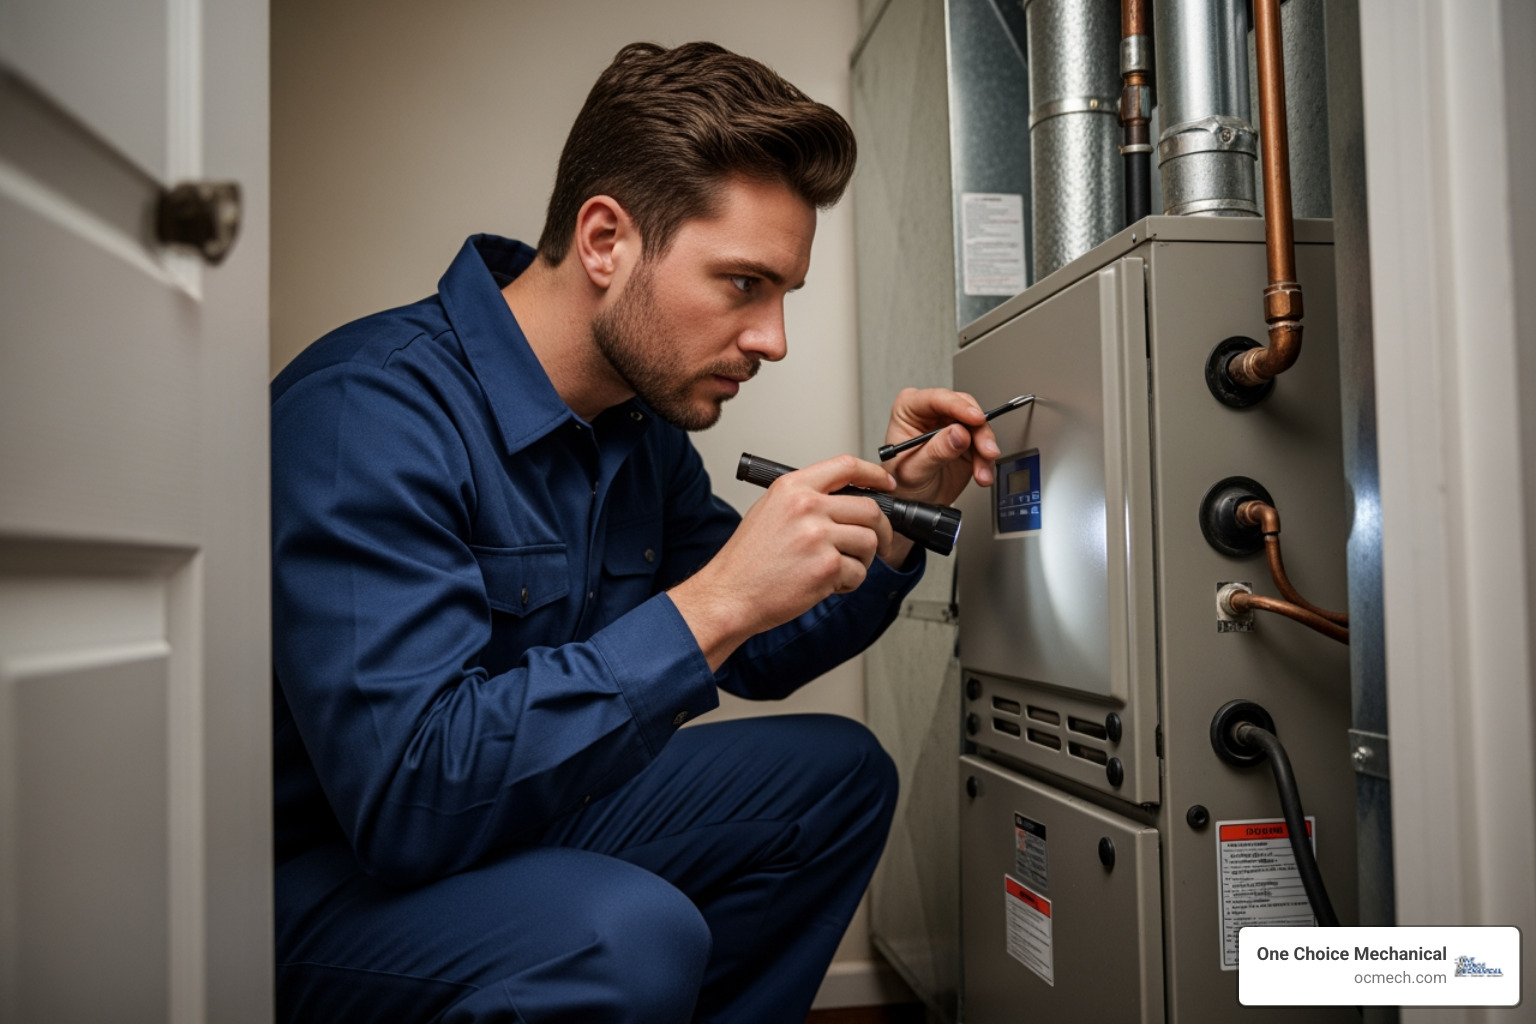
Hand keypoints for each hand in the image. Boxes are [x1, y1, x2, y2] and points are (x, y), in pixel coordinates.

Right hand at [669, 455, 896, 669]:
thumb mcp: (770, 510)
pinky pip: (859, 572)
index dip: (874, 474)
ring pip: (869, 542)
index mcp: (792, 488)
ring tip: (840, 568)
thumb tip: (845, 499)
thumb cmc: (747, 559)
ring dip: (863, 560)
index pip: (846, 466)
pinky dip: (849, 583)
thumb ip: (805, 499)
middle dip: (880, 529)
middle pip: (869, 508)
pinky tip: (827, 584)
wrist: (730, 593)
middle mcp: (806, 507)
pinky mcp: (826, 567)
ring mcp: (817, 536)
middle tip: (876, 541)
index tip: (886, 483)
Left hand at [883, 387, 999, 507]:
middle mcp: (932, 413)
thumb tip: (958, 433)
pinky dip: (986, 460)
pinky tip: (982, 474)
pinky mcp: (967, 440)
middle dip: (979, 431)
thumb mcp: (914, 469)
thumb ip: (936, 451)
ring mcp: (950, 425)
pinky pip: (984, 443)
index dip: (959, 406)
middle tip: (986, 450)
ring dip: (984, 450)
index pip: (936, 399)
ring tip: (981, 471)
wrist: (914, 502)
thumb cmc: (902, 483)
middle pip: (964, 408)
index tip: (975, 419)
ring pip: (978, 426)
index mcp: (910, 410)